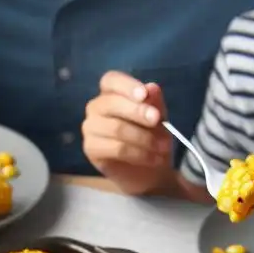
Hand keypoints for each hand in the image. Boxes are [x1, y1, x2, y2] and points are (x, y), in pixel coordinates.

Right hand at [82, 72, 174, 194]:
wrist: (150, 172)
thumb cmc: (152, 138)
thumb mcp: (159, 118)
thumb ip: (155, 103)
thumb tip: (151, 87)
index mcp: (111, 93)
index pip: (111, 80)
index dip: (126, 86)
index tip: (144, 95)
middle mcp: (96, 107)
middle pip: (111, 103)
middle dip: (137, 112)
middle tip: (158, 120)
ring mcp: (90, 128)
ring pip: (116, 128)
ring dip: (144, 138)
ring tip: (163, 147)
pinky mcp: (91, 149)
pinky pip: (116, 148)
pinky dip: (139, 153)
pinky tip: (153, 159)